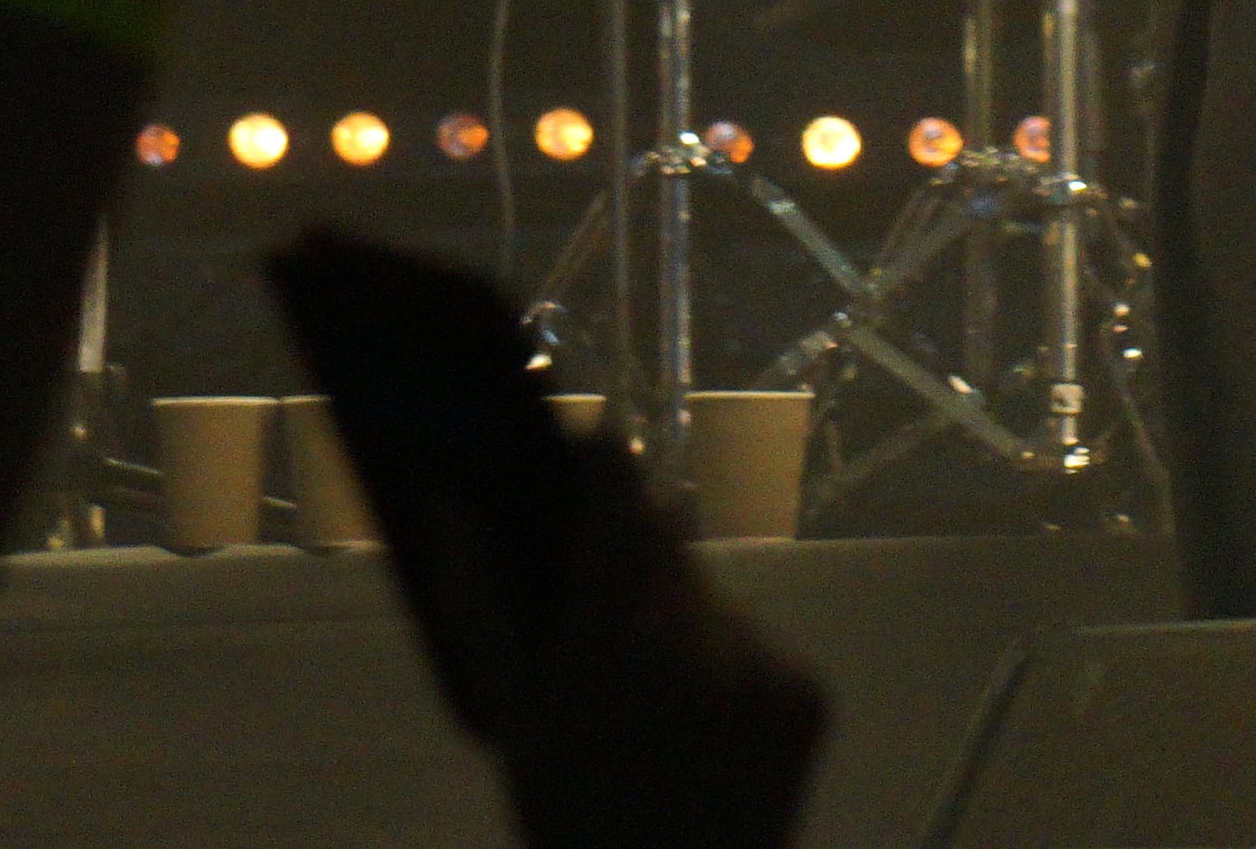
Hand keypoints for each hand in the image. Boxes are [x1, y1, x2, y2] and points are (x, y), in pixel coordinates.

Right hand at [499, 437, 829, 848]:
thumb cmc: (573, 816)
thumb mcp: (514, 719)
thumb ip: (483, 601)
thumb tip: (448, 500)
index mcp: (619, 639)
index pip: (618, 496)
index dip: (599, 460)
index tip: (582, 445)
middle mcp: (705, 638)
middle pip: (665, 542)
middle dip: (628, 552)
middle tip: (592, 593)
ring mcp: (767, 663)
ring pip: (709, 593)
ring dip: (674, 612)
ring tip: (643, 689)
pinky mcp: (807, 689)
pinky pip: (754, 641)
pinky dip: (722, 661)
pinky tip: (695, 722)